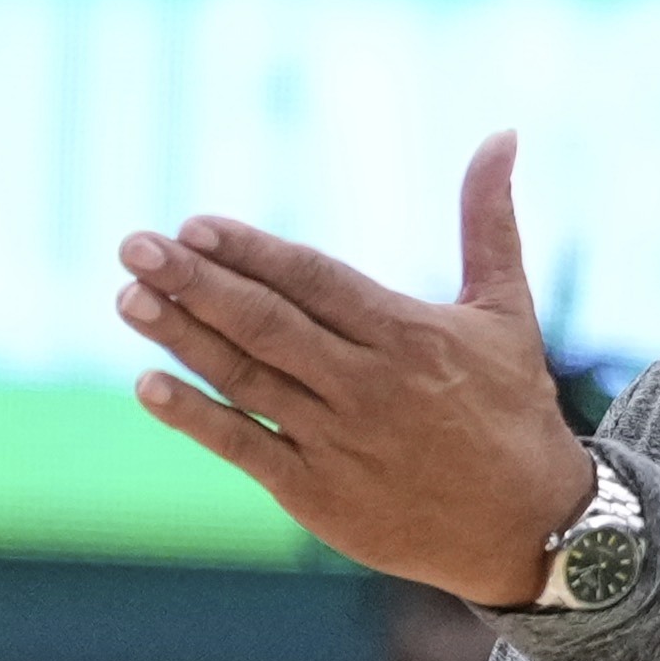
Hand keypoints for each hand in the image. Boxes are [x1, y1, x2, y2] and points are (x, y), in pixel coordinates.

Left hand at [117, 131, 594, 605]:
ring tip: (129, 297)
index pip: (312, 280)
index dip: (250, 251)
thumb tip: (503, 131)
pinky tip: (149, 385)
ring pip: (246, 378)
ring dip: (182, 338)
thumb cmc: (513, 410)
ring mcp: (337, 441)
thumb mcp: (507, 310)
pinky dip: (196, 417)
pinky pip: (245, 447)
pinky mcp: (317, 495)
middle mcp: (366, 384)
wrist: (530, 529)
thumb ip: (488, 221)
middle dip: (195, 281)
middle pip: (266, 323)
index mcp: (407, 333)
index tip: (193, 224)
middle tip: (134, 246)